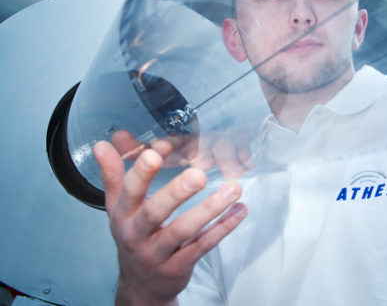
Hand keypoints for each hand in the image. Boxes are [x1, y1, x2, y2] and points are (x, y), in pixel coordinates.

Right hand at [94, 135, 247, 304]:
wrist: (141, 285)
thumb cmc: (133, 236)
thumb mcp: (118, 207)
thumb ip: (113, 174)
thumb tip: (103, 144)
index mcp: (123, 215)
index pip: (128, 192)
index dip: (140, 173)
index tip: (155, 153)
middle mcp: (137, 235)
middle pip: (154, 212)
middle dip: (176, 192)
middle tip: (198, 174)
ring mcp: (158, 253)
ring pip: (183, 230)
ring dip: (210, 209)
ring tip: (233, 189)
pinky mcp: (180, 265)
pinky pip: (203, 245)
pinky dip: (223, 227)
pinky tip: (239, 210)